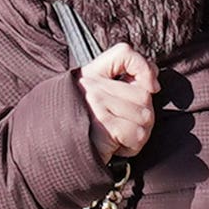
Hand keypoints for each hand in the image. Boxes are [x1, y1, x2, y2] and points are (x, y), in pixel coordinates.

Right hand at [77, 41, 158, 160]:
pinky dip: (132, 147)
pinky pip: (137, 134)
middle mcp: (93, 85)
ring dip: (138, 134)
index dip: (144, 67)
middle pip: (143, 94)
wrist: (55, 155)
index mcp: (90, 75)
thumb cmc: (81, 131)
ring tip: (118, 139)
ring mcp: (98, 104)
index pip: (124, 53)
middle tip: (124, 128)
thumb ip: (122, 85)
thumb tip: (154, 83)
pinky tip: (115, 148)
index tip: (150, 87)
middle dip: (142, 117)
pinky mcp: (104, 125)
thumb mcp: (96, 101)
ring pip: (145, 116)